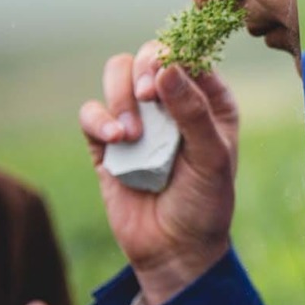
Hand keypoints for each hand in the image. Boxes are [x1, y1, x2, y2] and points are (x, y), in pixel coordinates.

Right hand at [79, 41, 237, 304]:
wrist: (175, 249)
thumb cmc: (206, 203)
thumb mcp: (212, 157)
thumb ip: (193, 112)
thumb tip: (167, 68)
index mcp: (209, 101)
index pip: (190, 55)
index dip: (175, 55)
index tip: (165, 77)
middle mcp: (173, 103)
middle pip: (149, 55)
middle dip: (144, 68)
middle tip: (148, 96)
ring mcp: (139, 119)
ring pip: (116, 74)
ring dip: (120, 95)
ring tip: (132, 134)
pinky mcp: (107, 142)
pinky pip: (91, 112)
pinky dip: (98, 120)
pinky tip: (116, 142)